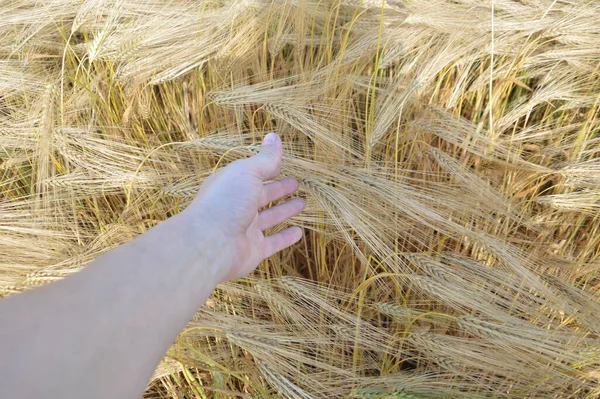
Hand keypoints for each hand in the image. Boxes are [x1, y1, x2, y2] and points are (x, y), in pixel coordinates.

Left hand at [183, 133, 303, 281]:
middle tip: (296, 183)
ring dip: (285, 210)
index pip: (253, 174)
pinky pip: (274, 242)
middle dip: (279, 189)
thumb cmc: (226, 201)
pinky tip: (299, 232)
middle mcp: (237, 206)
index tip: (283, 165)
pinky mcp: (254, 249)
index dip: (268, 168)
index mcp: (232, 185)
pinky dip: (286, 237)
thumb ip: (265, 158)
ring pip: (270, 218)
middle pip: (262, 195)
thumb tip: (274, 136)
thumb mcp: (247, 172)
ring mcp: (245, 229)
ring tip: (302, 203)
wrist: (210, 243)